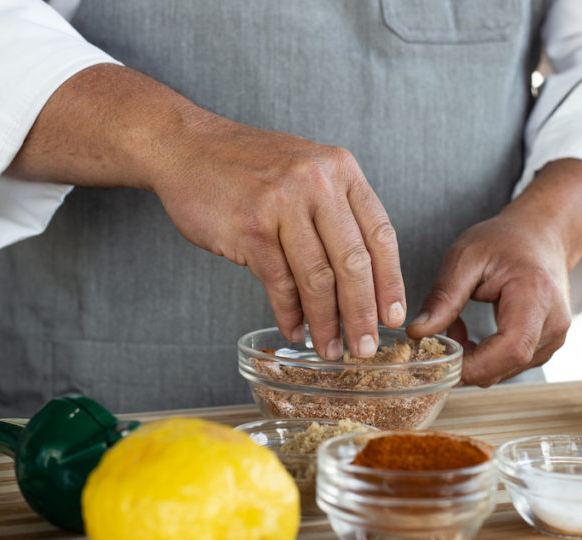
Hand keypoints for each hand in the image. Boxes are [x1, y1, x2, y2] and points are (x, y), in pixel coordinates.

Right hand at [7, 64, 405, 359]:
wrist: (186, 147)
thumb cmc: (249, 167)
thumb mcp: (307, 170)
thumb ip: (337, 211)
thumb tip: (366, 279)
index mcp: (341, 170)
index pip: (381, 235)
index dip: (391, 283)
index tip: (394, 317)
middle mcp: (318, 184)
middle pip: (353, 263)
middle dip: (362, 313)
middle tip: (366, 347)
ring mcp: (283, 205)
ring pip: (317, 279)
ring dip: (326, 323)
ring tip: (331, 350)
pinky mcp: (251, 229)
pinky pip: (279, 283)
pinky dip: (289, 313)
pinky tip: (295, 330)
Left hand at [407, 214, 572, 385]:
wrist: (541, 236)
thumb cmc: (505, 241)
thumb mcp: (465, 258)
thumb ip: (443, 298)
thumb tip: (417, 333)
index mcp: (537, 296)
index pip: (511, 350)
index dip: (474, 364)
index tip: (439, 358)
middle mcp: (553, 323)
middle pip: (505, 366)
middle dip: (465, 362)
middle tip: (438, 337)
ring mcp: (554, 338)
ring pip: (504, 370)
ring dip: (472, 358)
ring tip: (455, 324)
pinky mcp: (546, 346)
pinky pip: (509, 364)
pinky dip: (483, 356)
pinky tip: (469, 332)